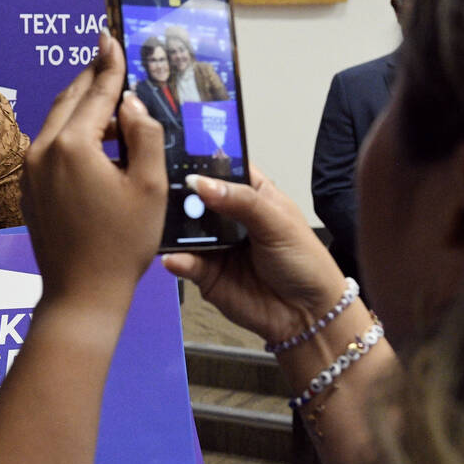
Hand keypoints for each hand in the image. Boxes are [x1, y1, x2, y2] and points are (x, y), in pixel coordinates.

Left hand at [20, 32, 166, 314]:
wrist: (81, 292)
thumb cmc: (120, 244)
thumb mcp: (149, 185)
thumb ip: (143, 134)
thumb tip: (131, 102)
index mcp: (72, 145)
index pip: (96, 92)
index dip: (109, 64)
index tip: (112, 37)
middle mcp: (42, 150)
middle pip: (69, 99)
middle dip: (92, 77)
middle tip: (109, 54)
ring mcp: (29, 169)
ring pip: (56, 120)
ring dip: (81, 104)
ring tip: (106, 91)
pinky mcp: (27, 186)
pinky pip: (49, 144)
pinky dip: (69, 130)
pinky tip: (90, 134)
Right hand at [162, 167, 346, 343]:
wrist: (307, 316)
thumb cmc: (303, 261)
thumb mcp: (277, 223)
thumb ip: (241, 201)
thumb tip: (199, 183)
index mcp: (249, 194)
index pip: (221, 167)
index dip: (200, 158)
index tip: (173, 147)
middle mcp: (225, 215)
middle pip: (194, 196)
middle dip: (177, 191)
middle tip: (156, 184)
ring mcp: (212, 244)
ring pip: (182, 228)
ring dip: (171, 225)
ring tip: (158, 219)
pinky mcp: (202, 272)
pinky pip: (183, 261)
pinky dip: (176, 258)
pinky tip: (173, 256)